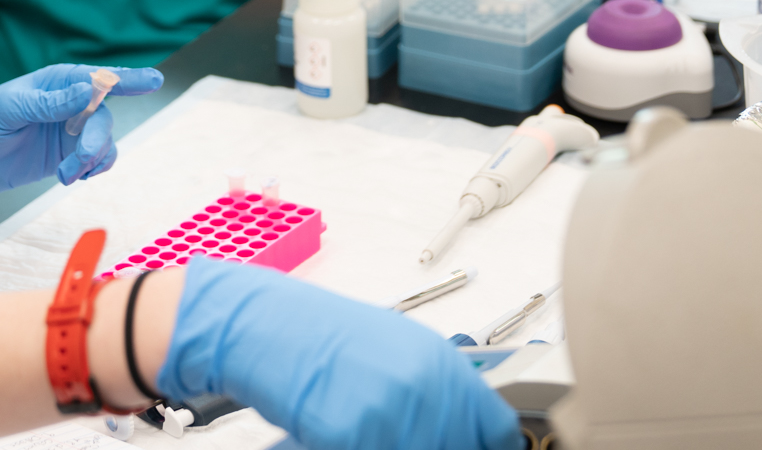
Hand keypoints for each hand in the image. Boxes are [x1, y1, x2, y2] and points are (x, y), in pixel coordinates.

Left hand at [0, 64, 162, 201]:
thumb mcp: (9, 109)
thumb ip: (47, 102)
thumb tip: (86, 91)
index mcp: (57, 82)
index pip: (98, 78)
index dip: (128, 79)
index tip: (154, 81)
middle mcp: (71, 102)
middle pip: (103, 116)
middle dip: (96, 141)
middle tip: (77, 163)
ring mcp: (72, 129)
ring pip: (104, 141)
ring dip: (92, 160)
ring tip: (65, 176)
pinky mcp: (69, 153)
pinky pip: (99, 159)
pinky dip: (95, 169)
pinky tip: (77, 176)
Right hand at [158, 260, 522, 449]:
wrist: (267, 324)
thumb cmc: (324, 336)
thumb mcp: (396, 351)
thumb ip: (435, 392)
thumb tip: (460, 428)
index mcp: (441, 363)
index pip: (494, 428)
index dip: (485, 446)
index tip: (471, 448)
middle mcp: (422, 385)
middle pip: (454, 448)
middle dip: (435, 448)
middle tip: (393, 436)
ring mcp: (388, 411)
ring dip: (390, 447)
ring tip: (366, 435)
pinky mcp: (350, 435)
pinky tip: (336, 435)